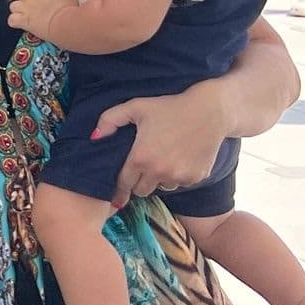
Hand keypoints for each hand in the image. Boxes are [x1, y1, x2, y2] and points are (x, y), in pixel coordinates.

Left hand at [8, 0, 71, 38]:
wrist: (66, 22)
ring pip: (13, 6)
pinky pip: (11, 20)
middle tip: (32, 10)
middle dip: (24, 2)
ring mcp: (26, 9)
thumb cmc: (72, 11)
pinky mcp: (23, 20)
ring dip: (17, 11)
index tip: (41, 2)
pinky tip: (19, 25)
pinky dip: (14, 23)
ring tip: (24, 18)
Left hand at [93, 84, 229, 204]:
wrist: (210, 111)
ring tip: (162, 160)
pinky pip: (180, 184)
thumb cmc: (169, 107)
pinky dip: (177, 176)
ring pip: (161, 188)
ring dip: (158, 180)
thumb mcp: (136, 107)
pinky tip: (179, 158)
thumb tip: (94, 137)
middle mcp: (159, 172)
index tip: (116, 197)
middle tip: (142, 168)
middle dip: (138, 183)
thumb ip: (109, 120)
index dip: (119, 190)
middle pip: (141, 191)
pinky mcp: (196, 178)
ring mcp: (179, 177)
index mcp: (140, 158)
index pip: (124, 184)